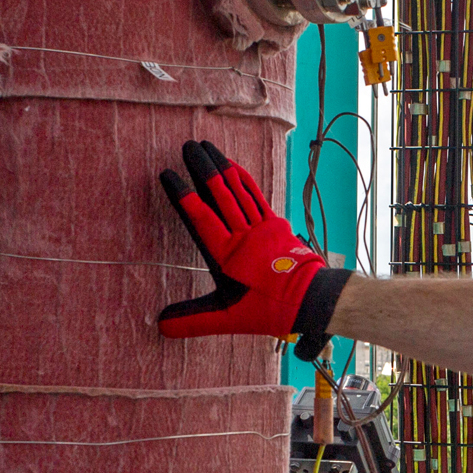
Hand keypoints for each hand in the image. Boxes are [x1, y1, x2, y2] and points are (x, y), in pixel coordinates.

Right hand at [156, 141, 349, 358]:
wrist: (313, 300)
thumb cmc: (270, 310)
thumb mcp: (230, 319)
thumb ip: (195, 321)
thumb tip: (160, 326)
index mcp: (228, 255)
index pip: (200, 217)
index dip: (182, 195)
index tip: (168, 174)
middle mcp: (244, 236)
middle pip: (219, 194)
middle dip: (202, 168)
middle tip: (187, 146)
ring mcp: (262, 227)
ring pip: (237, 190)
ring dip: (222, 167)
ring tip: (207, 147)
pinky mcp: (276, 225)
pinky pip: (256, 196)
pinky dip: (244, 179)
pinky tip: (235, 167)